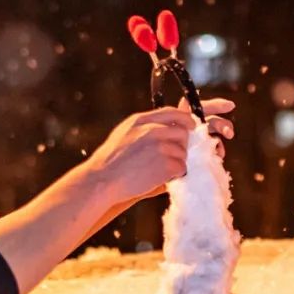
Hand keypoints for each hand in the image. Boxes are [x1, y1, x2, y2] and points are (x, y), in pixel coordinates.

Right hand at [86, 100, 234, 205]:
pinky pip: (182, 168)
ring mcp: (161, 147)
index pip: (173, 113)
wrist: (102, 180)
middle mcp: (153, 130)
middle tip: (172, 156)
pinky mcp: (166, 164)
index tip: (191, 127)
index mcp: (141, 120)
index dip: (185, 120)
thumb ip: (145, 126)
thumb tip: (165, 123)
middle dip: (181, 145)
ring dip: (177, 162)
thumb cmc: (110, 161)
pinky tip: (161, 178)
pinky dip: (175, 175)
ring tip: (160, 170)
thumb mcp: (124, 133)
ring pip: (183, 153)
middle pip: (183, 133)